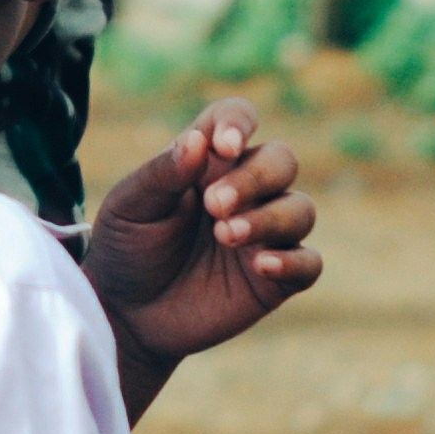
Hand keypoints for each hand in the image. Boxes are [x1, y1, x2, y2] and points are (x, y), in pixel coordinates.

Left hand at [84, 99, 318, 419]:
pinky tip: (261, 265)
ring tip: (226, 235)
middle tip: (215, 206)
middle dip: (254, 178)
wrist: (126, 314)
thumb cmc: (126, 248)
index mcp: (207, 161)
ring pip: (300, 209)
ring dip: (270, 218)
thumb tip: (198, 140)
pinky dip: (293, 261)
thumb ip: (163, 173)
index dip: (238, 123)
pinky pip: (308, 262)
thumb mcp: (130, 207)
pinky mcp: (275, 279)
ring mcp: (264, 233)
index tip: (223, 145)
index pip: (237, 119)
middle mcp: (245, 190)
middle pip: (281, 160)